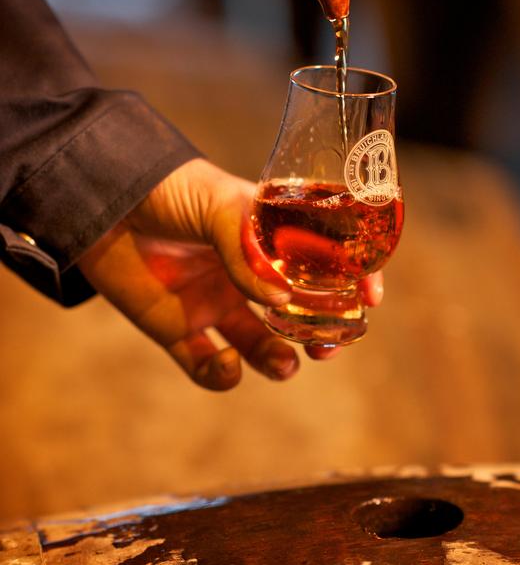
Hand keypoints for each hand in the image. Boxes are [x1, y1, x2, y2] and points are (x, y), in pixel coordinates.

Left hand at [77, 159, 382, 389]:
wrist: (102, 200)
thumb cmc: (168, 188)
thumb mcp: (220, 202)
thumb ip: (250, 249)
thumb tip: (281, 300)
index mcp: (266, 236)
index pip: (322, 259)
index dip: (352, 278)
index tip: (371, 295)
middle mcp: (246, 272)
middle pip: (297, 311)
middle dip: (320, 332)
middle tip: (329, 346)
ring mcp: (213, 302)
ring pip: (260, 344)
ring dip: (279, 359)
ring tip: (285, 363)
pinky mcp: (178, 329)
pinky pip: (207, 365)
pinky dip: (221, 376)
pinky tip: (225, 363)